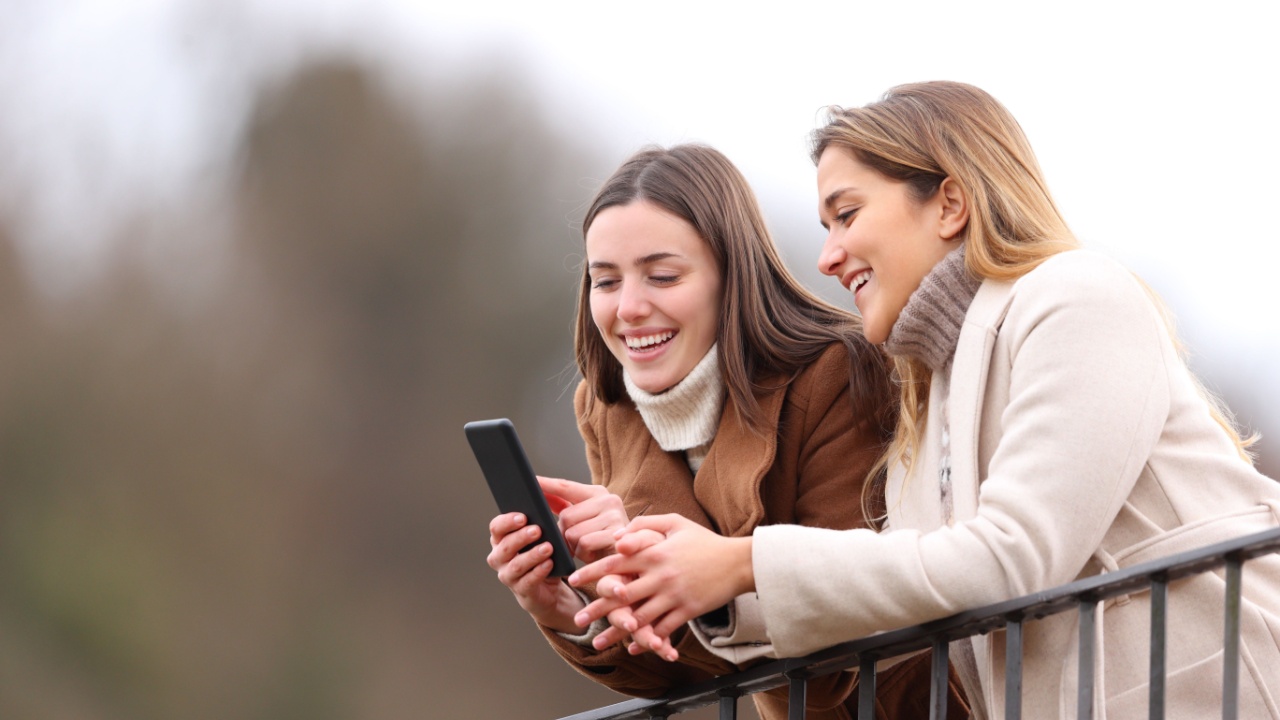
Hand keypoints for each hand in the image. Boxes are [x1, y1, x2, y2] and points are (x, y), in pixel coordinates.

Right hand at [487, 512, 583, 632]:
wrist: (549, 587)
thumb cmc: (544, 553)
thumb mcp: (545, 534)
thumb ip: (545, 518)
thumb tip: (551, 497)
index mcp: (501, 539)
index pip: (496, 527)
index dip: (507, 521)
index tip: (523, 516)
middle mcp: (499, 557)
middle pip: (505, 545)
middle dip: (521, 537)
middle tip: (537, 530)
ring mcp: (508, 575)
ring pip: (516, 565)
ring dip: (532, 555)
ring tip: (548, 548)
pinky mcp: (521, 590)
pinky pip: (528, 581)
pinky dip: (539, 571)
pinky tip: (549, 564)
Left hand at [538, 476, 628, 562]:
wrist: (628, 558)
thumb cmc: (601, 539)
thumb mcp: (584, 519)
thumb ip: (564, 506)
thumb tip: (540, 496)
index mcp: (598, 493)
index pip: (566, 487)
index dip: (547, 485)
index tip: (531, 480)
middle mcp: (608, 500)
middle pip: (566, 516)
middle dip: (565, 533)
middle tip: (576, 540)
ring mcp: (614, 516)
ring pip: (573, 532)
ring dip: (574, 545)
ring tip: (588, 547)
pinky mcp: (615, 534)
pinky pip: (584, 543)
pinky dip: (583, 553)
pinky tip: (593, 553)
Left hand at [570, 515, 754, 644]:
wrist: (738, 562)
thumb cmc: (705, 541)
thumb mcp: (675, 523)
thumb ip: (645, 524)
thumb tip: (619, 536)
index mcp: (654, 553)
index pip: (616, 562)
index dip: (592, 571)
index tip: (574, 580)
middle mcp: (660, 575)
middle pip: (621, 594)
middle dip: (596, 608)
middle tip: (578, 619)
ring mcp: (673, 595)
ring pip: (638, 617)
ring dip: (616, 631)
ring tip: (597, 643)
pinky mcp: (687, 610)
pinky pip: (662, 629)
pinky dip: (647, 640)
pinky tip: (632, 648)